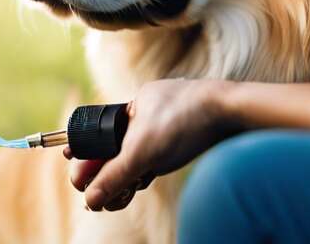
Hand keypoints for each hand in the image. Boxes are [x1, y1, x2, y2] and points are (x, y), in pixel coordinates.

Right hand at [66, 78, 236, 211]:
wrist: (232, 112)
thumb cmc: (185, 121)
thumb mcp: (143, 152)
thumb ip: (114, 175)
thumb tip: (90, 199)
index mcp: (130, 108)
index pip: (97, 134)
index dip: (85, 158)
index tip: (78, 181)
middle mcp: (144, 117)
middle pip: (114, 152)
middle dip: (103, 177)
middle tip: (95, 201)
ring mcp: (162, 131)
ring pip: (133, 160)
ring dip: (121, 182)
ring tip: (115, 200)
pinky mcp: (178, 144)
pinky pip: (151, 163)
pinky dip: (141, 178)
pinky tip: (135, 189)